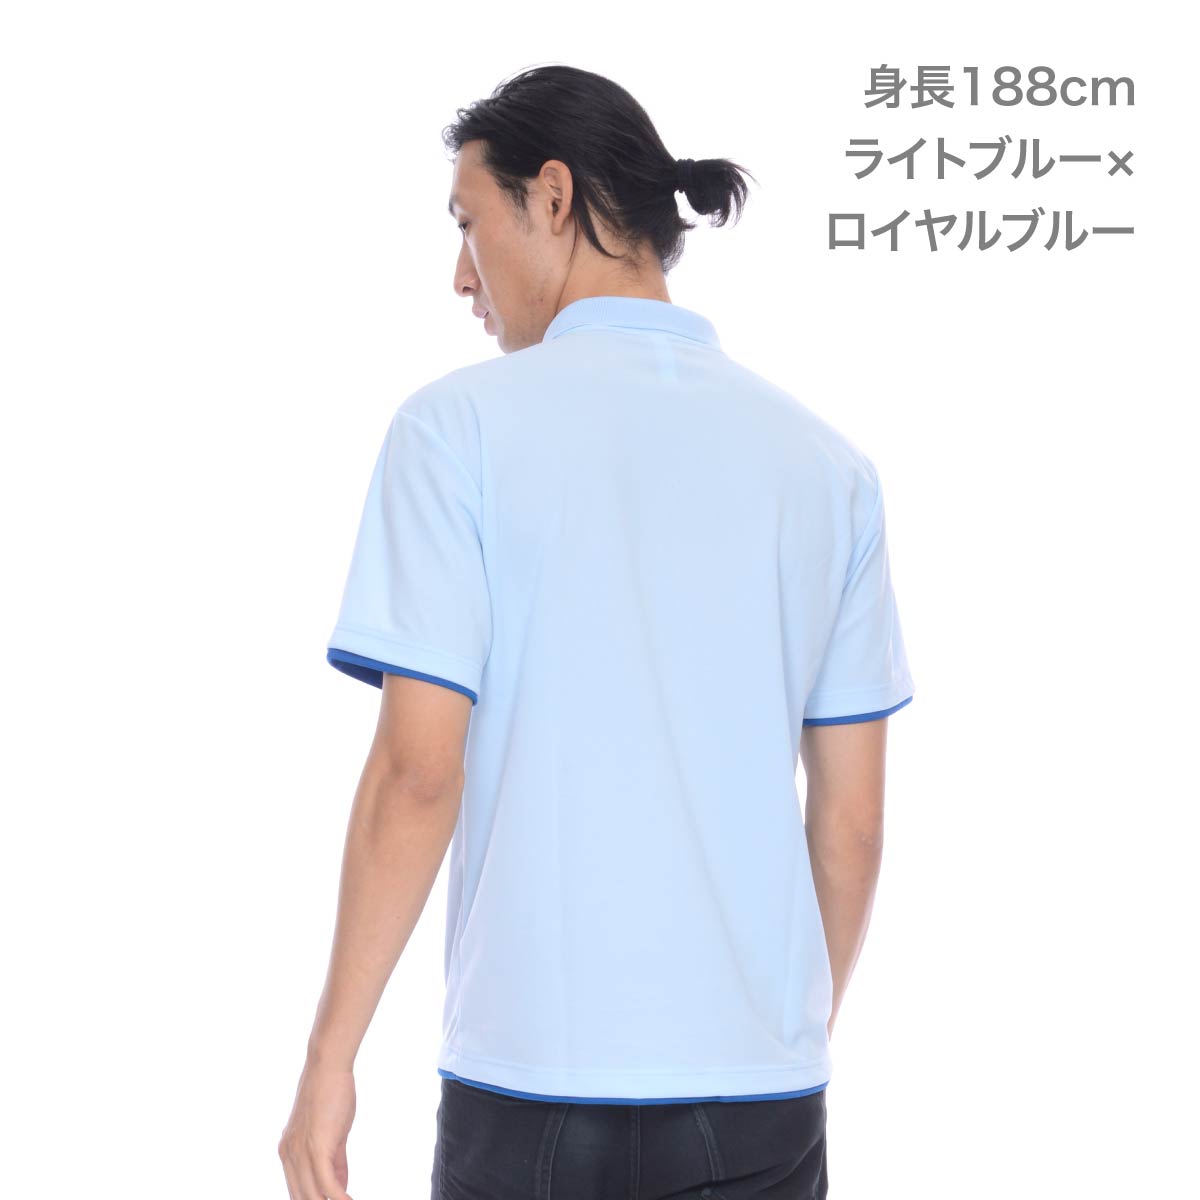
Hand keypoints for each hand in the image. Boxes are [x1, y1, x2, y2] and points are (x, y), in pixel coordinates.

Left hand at [278, 1059, 355, 1199]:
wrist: (328, 1065)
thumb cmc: (332, 1093)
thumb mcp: (332, 1132)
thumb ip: (335, 1160)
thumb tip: (340, 1186)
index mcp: (288, 1151)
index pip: (297, 1191)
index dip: (313, 1199)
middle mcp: (288, 1156)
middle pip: (301, 1197)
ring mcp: (300, 1153)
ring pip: (312, 1196)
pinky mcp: (316, 1148)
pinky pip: (327, 1184)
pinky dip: (339, 1198)